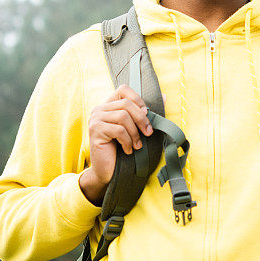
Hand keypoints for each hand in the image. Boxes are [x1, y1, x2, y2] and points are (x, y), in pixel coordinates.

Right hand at [79, 85, 153, 204]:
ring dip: (134, 133)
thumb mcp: (136, 128)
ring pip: (123, 116)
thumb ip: (146, 113)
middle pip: (126, 104)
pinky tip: (128, 150)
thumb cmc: (122, 149)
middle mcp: (99, 109)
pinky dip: (127, 141)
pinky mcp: (95, 131)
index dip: (137, 99)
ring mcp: (95, 119)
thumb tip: (164, 96)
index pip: (123, 89)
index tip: (146, 114)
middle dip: (141, 119)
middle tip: (148, 133)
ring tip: (137, 145)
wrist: (107, 171)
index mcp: (108, 105)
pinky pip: (118, 130)